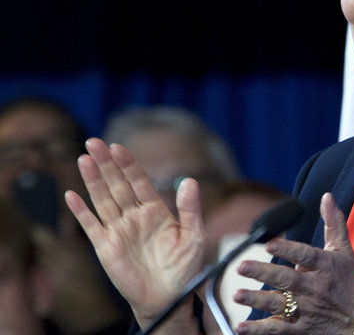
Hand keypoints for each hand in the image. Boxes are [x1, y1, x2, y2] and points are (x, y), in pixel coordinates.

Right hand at [64, 138, 204, 329]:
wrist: (169, 298)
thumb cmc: (184, 268)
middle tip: (93, 142)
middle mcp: (135, 216)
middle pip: (117, 185)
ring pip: (102, 200)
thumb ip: (190, 209)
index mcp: (156, 210)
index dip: (128, 164)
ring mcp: (119, 230)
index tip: (118, 147)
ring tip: (84, 159)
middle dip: (106, 163)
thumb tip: (190, 180)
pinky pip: (91, 226)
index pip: (139, 181)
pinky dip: (81, 211)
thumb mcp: (194, 236)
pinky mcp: (106, 248)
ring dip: (93, 180)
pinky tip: (71, 195)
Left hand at [233, 193, 353, 333]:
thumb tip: (327, 196)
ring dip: (256, 299)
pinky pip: (278, 330)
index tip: (269, 243)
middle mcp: (315, 288)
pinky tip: (241, 327)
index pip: (306, 255)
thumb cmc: (348, 281)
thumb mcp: (343, 251)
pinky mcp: (301, 329)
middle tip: (242, 266)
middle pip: (287, 279)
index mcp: (325, 266)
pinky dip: (259, 330)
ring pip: (279, 304)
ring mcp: (308, 311)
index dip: (288, 249)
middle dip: (263, 272)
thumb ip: (334, 223)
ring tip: (236, 294)